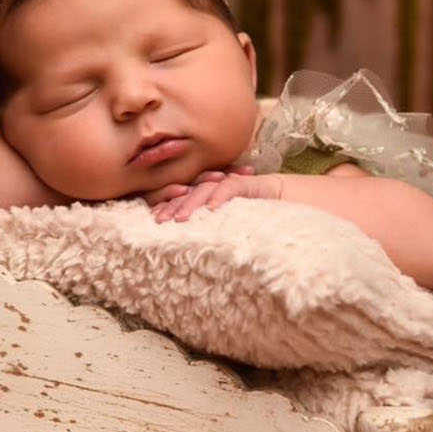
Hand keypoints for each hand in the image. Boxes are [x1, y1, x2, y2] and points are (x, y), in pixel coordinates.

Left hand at [144, 166, 282, 222]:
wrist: (278, 199)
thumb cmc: (248, 214)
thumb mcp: (223, 223)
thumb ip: (206, 228)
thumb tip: (183, 247)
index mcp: (204, 196)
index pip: (181, 199)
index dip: (166, 207)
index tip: (154, 221)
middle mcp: (212, 188)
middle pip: (187, 194)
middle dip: (172, 207)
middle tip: (160, 222)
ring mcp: (227, 184)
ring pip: (204, 190)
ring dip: (191, 203)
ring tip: (181, 219)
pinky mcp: (244, 183)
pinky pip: (229, 188)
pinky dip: (219, 197)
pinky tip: (213, 208)